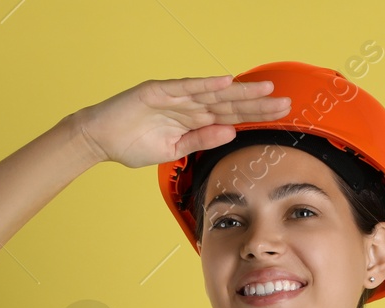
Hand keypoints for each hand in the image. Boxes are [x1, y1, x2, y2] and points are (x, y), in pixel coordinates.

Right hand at [71, 74, 290, 169]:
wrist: (98, 139)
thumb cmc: (131, 144)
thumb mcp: (173, 150)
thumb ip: (200, 140)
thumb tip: (230, 133)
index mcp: (193, 119)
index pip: (231, 116)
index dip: (255, 116)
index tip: (280, 117)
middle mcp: (188, 104)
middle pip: (229, 104)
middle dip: (257, 104)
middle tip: (286, 103)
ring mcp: (174, 97)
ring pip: (214, 93)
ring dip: (240, 92)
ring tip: (266, 91)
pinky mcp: (157, 91)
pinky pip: (185, 87)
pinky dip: (206, 84)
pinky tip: (227, 82)